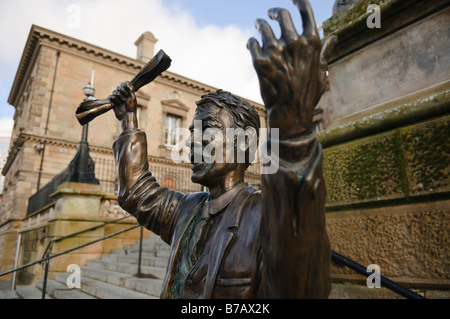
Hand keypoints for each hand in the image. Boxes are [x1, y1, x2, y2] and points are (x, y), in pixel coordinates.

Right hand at [110, 81, 137, 129]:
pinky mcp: (114, 102)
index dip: (124, 87)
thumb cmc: (131, 107)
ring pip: (114, 92)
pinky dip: (112, 98)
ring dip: (117, 95)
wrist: (127, 116)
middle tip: (124, 99)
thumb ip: (131, 90)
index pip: (124, 85)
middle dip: (121, 92)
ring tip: (120, 101)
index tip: (126, 91)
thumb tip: (127, 82)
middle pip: (118, 88)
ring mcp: (118, 99)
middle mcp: (124, 95)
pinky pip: (110, 97)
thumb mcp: (133, 98)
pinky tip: (115, 103)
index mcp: (129, 93)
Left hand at [247, 0, 335, 137]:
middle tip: (271, 15)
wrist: (290, 115)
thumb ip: (324, 52)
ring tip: (258, 26)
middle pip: (281, 14)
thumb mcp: (321, 73)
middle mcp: (293, 42)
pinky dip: (251, 42)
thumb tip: (334, 37)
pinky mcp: (259, 61)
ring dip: (260, 25)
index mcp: (311, 42)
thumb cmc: (307, 95)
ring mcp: (275, 51)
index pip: (304, 9)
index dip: (298, 0)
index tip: (292, 0)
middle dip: (275, 12)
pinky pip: (251, 42)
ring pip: (262, 25)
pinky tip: (252, 45)